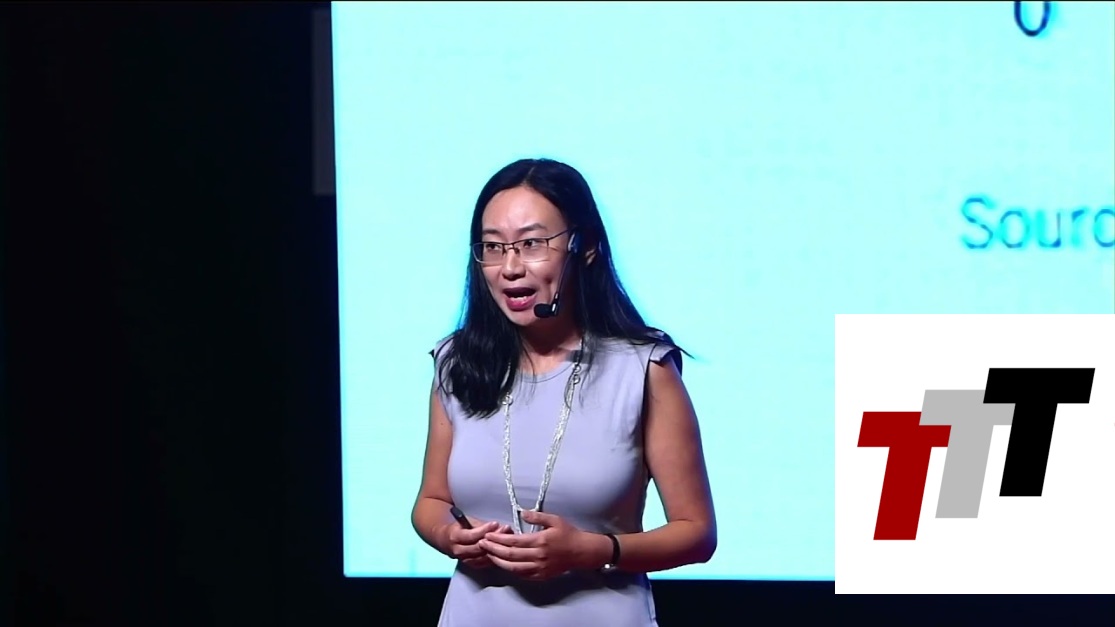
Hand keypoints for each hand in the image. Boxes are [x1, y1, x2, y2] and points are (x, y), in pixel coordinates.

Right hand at [443, 518, 511, 568]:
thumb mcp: (466, 522)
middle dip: (493, 538)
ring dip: (497, 548)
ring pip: (483, 556)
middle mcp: (458, 551)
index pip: (471, 535)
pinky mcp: (471, 565)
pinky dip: (494, 556)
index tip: (495, 524)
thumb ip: (480, 526)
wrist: (446, 541)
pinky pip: (485, 563)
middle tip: (505, 530)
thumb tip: (495, 526)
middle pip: (478, 547)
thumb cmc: (458, 529)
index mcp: (454, 537)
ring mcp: (465, 560)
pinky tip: (503, 549)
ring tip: (508, 539)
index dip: (484, 530)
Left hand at [478, 510, 604, 580]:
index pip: (513, 541)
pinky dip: (510, 570)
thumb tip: (522, 513)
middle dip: (493, 549)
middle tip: (481, 544)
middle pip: (509, 555)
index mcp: (540, 541)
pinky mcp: (541, 576)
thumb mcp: (555, 519)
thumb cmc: (569, 534)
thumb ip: (537, 516)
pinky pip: (522, 575)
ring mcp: (539, 568)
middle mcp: (538, 556)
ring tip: (488, 554)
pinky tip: (503, 564)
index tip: (488, 535)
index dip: (498, 539)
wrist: (582, 552)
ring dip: (498, 561)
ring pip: (513, 567)